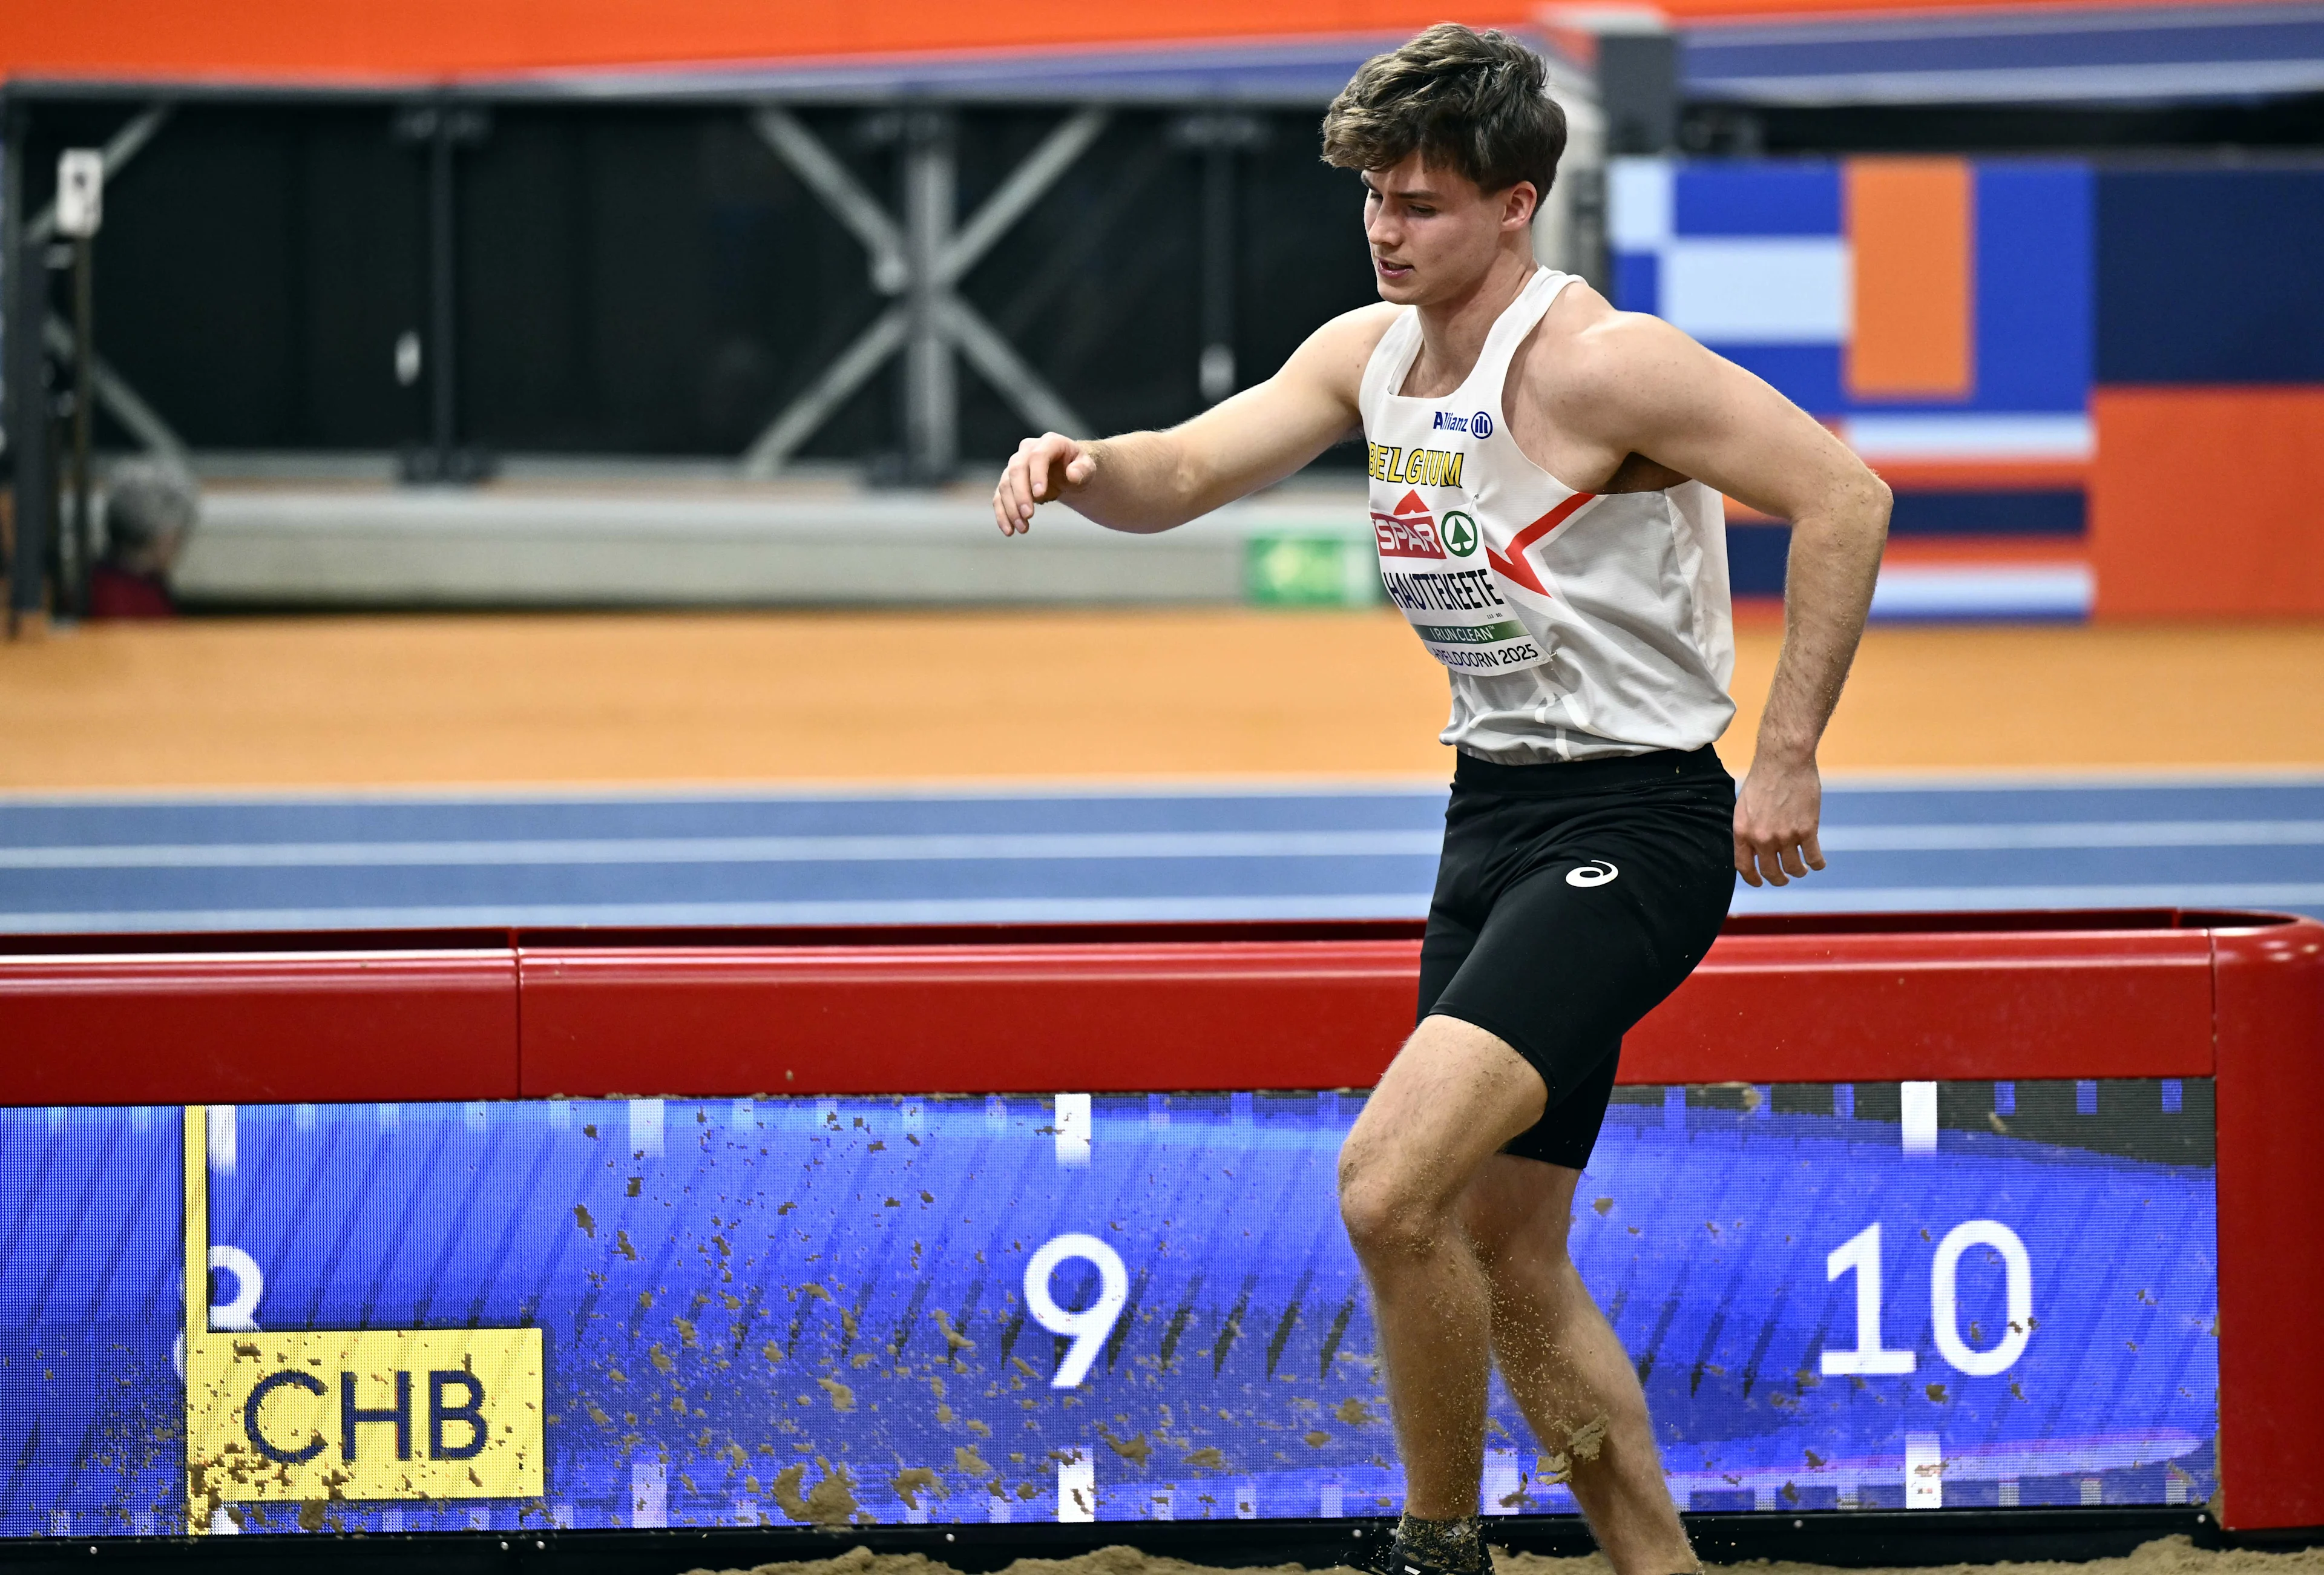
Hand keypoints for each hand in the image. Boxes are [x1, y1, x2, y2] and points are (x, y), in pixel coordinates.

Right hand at [993, 433, 1096, 536]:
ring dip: (1011, 508)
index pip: (1038, 456)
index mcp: (1049, 443)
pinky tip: (1009, 530)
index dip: (1037, 474)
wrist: (1067, 471)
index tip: (1039, 494)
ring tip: (1023, 528)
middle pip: (1017, 470)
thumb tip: (1072, 475)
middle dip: (1021, 494)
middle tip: (1028, 515)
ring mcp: (1015, 465)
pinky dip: (1002, 514)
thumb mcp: (1088, 467)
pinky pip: (999, 497)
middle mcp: (1027, 451)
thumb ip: (1083, 469)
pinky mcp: (1008, 482)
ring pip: (1005, 485)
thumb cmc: (1078, 468)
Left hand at [1733, 752, 1825, 887]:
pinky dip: (1818, 864)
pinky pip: (1814, 857)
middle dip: (1778, 880)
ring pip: (1794, 868)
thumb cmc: (1764, 778)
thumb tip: (1752, 848)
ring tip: (1801, 869)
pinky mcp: (1807, 830)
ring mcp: (1785, 836)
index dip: (1753, 879)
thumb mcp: (1744, 805)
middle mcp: (1762, 838)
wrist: (1784, 760)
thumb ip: (1748, 828)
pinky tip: (1819, 863)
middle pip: (1771, 872)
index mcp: (1742, 831)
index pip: (1744, 867)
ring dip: (1798, 872)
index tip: (1760, 882)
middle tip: (1784, 879)